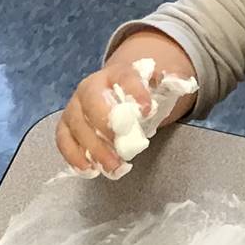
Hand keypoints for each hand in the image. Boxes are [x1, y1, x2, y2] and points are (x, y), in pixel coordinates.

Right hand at [56, 32, 196, 175]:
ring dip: (93, 149)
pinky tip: (90, 170)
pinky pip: (63, 140)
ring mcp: (75, 106)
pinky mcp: (67, 126)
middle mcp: (91, 86)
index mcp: (117, 73)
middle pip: (92, 101)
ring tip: (114, 168)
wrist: (116, 96)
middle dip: (106, 126)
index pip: (125, 77)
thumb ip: (172, 84)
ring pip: (77, 125)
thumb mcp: (159, 88)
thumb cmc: (139, 97)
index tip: (147, 110)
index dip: (134, 92)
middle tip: (123, 151)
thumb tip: (180, 82)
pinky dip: (74, 156)